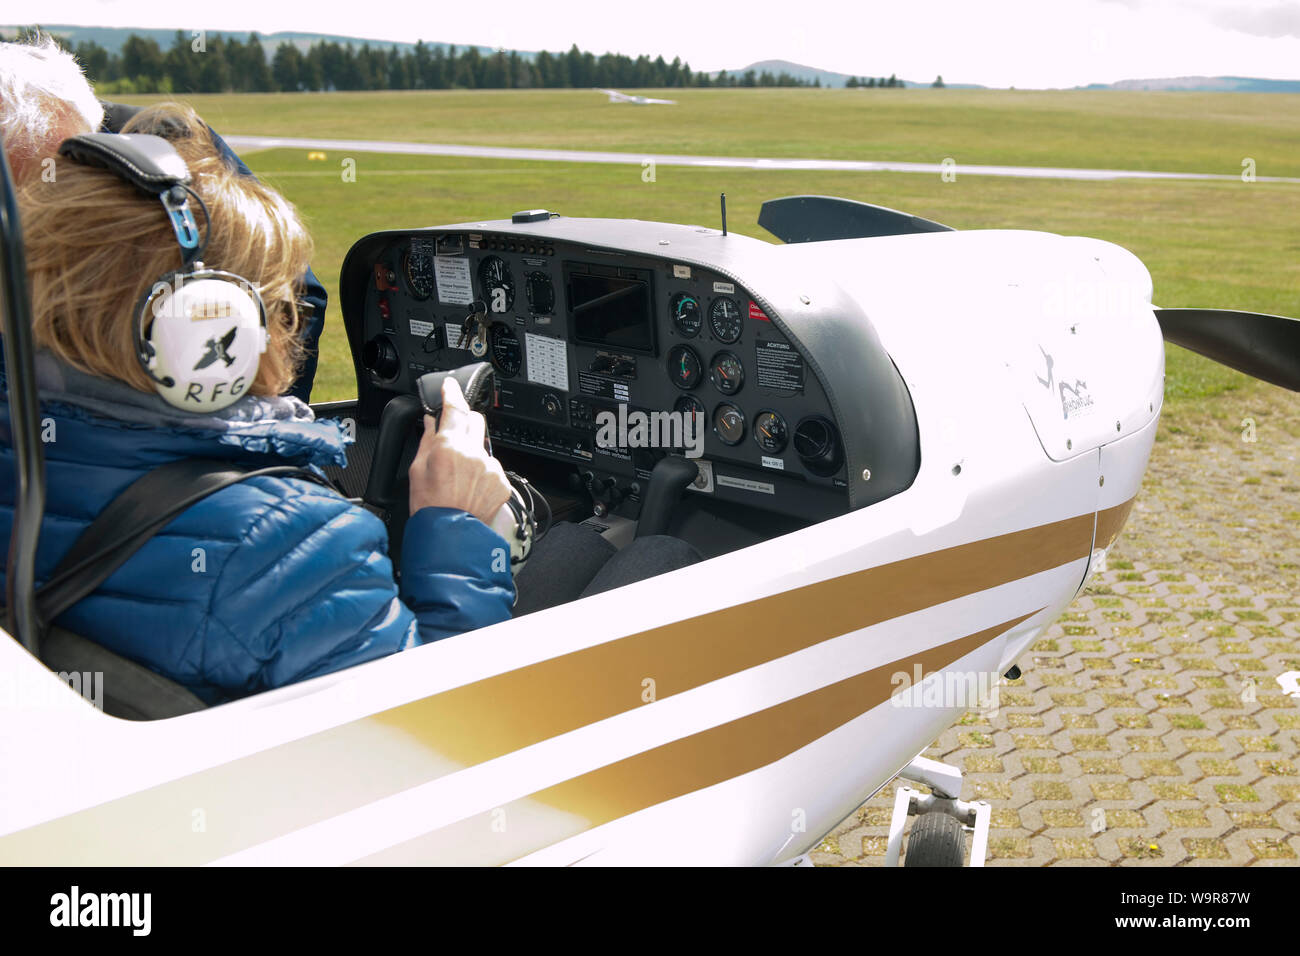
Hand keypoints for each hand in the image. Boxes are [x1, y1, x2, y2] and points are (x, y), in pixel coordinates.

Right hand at [408, 377, 511, 525]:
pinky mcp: (502, 482)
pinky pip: (492, 466)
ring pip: (484, 445)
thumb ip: (427, 440)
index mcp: (449, 446)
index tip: (451, 387)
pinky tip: (470, 485)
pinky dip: (482, 470)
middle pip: (475, 419)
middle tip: (452, 434)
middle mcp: (473, 453)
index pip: (455, 408)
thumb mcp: (416, 468)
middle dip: (464, 421)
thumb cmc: (429, 506)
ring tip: (458, 473)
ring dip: (472, 450)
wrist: (449, 536)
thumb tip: (430, 422)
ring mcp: (490, 468)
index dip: (452, 393)